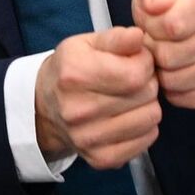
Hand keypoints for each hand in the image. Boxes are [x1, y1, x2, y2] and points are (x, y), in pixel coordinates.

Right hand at [35, 26, 161, 168]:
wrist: (45, 107)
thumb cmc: (72, 69)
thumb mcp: (88, 43)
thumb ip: (117, 37)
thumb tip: (139, 36)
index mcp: (75, 74)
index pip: (136, 73)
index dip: (146, 62)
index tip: (137, 60)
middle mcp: (79, 110)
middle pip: (146, 95)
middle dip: (148, 81)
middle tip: (135, 78)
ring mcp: (88, 138)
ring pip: (150, 118)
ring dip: (148, 104)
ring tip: (133, 97)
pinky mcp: (100, 159)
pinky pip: (146, 140)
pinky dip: (145, 126)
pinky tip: (130, 116)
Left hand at [132, 0, 194, 109]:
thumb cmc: (174, 5)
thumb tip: (157, 5)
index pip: (171, 26)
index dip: (151, 29)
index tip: (152, 25)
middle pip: (171, 56)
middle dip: (154, 53)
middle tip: (156, 45)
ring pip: (178, 81)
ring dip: (163, 74)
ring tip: (165, 59)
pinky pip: (191, 99)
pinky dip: (176, 92)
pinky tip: (176, 73)